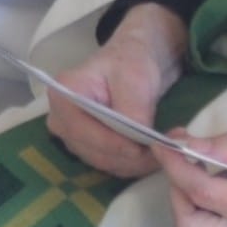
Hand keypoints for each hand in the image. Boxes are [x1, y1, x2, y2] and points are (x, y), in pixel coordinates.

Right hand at [38, 6, 187, 179]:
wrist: (134, 64)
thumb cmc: (130, 61)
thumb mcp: (135, 77)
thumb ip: (133, 109)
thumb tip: (137, 142)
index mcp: (63, 95)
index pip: (82, 131)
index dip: (113, 144)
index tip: (142, 148)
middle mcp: (61, 120)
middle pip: (93, 152)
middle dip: (130, 156)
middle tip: (165, 149)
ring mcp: (73, 136)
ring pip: (106, 163)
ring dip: (137, 162)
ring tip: (166, 147)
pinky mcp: (89, 148)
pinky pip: (113, 165)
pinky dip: (136, 163)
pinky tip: (155, 150)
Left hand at [157, 126, 226, 226]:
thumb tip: (188, 144)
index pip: (200, 192)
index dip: (175, 166)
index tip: (163, 142)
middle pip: (191, 226)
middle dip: (176, 191)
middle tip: (182, 158)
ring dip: (191, 198)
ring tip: (204, 164)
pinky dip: (208, 205)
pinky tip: (222, 177)